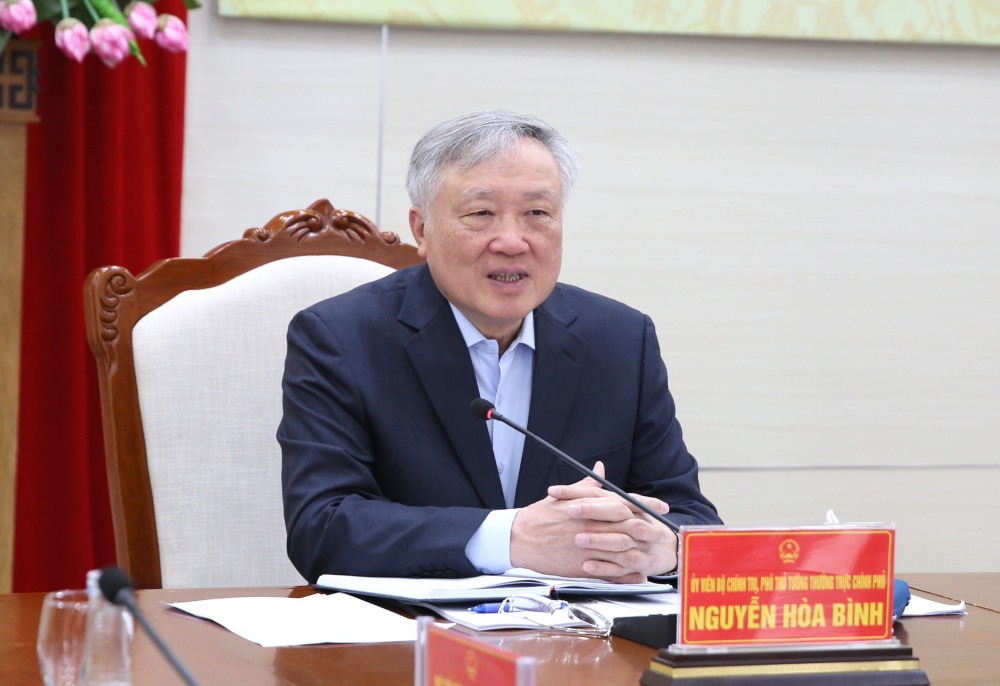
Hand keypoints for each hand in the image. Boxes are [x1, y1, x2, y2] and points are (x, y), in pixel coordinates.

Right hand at [509, 463, 676, 582]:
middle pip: (630, 526)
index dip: (646, 505)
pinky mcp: (583, 565)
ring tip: (658, 554)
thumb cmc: (542, 515)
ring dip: (643, 552)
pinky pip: (611, 571)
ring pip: (624, 549)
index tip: (662, 507)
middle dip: (651, 529)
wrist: (520, 537)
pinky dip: (627, 574)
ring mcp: (590, 546)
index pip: (625, 502)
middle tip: (666, 532)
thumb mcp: (566, 495)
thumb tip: (601, 468)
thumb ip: (588, 484)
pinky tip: (639, 575)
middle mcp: (593, 524)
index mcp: (590, 506)